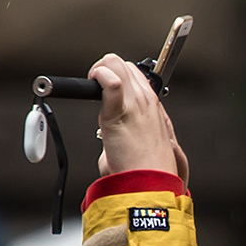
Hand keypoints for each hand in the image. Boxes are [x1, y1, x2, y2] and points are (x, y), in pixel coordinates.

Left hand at [90, 53, 189, 184]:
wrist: (150, 182)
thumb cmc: (146, 170)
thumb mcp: (141, 146)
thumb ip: (128, 138)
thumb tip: (108, 147)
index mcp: (153, 107)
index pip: (134, 74)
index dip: (115, 76)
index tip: (104, 91)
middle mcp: (146, 100)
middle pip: (123, 63)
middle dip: (103, 70)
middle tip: (94, 89)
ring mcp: (136, 103)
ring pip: (115, 63)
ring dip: (98, 71)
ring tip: (92, 89)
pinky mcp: (120, 111)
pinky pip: (110, 80)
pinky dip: (97, 78)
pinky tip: (92, 89)